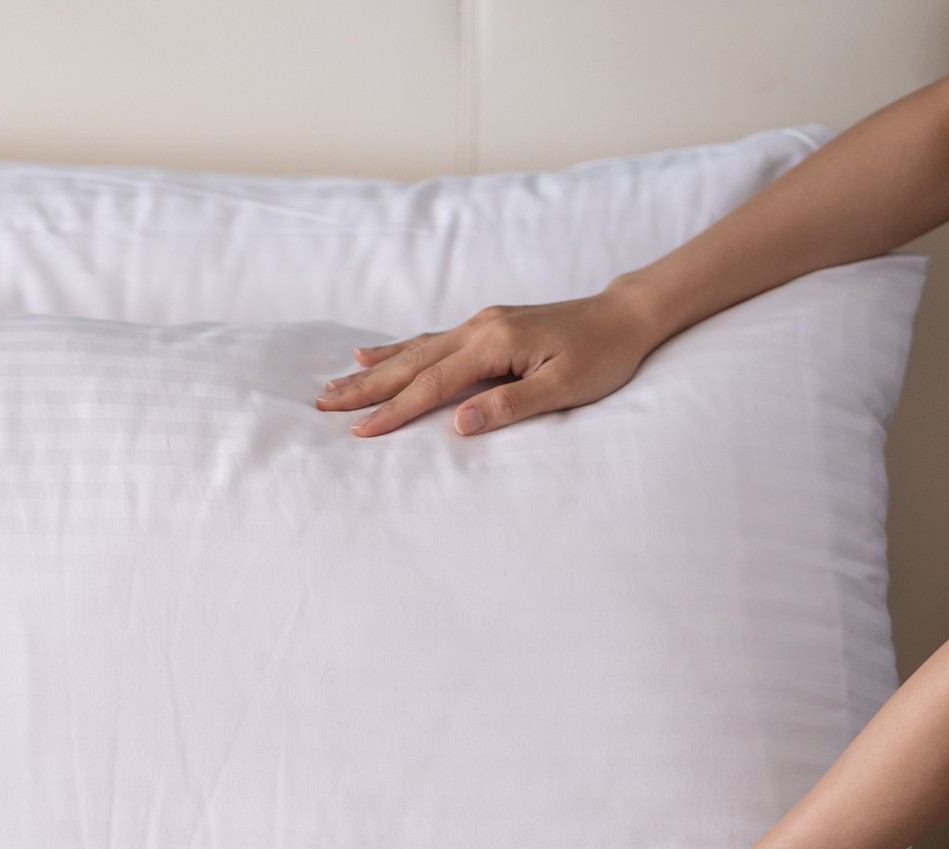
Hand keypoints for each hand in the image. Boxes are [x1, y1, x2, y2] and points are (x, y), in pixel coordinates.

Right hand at [314, 287, 667, 438]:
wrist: (625, 315)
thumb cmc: (603, 356)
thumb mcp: (565, 388)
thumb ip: (510, 405)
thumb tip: (459, 423)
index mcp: (494, 344)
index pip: (432, 385)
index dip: (394, 411)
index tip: (359, 431)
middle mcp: (478, 328)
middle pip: (411, 364)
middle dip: (366, 388)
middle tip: (323, 406)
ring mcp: (479, 324)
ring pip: (414, 350)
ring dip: (374, 370)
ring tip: (335, 384)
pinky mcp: (485, 327)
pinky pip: (429, 341)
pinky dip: (397, 350)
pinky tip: (373, 354)